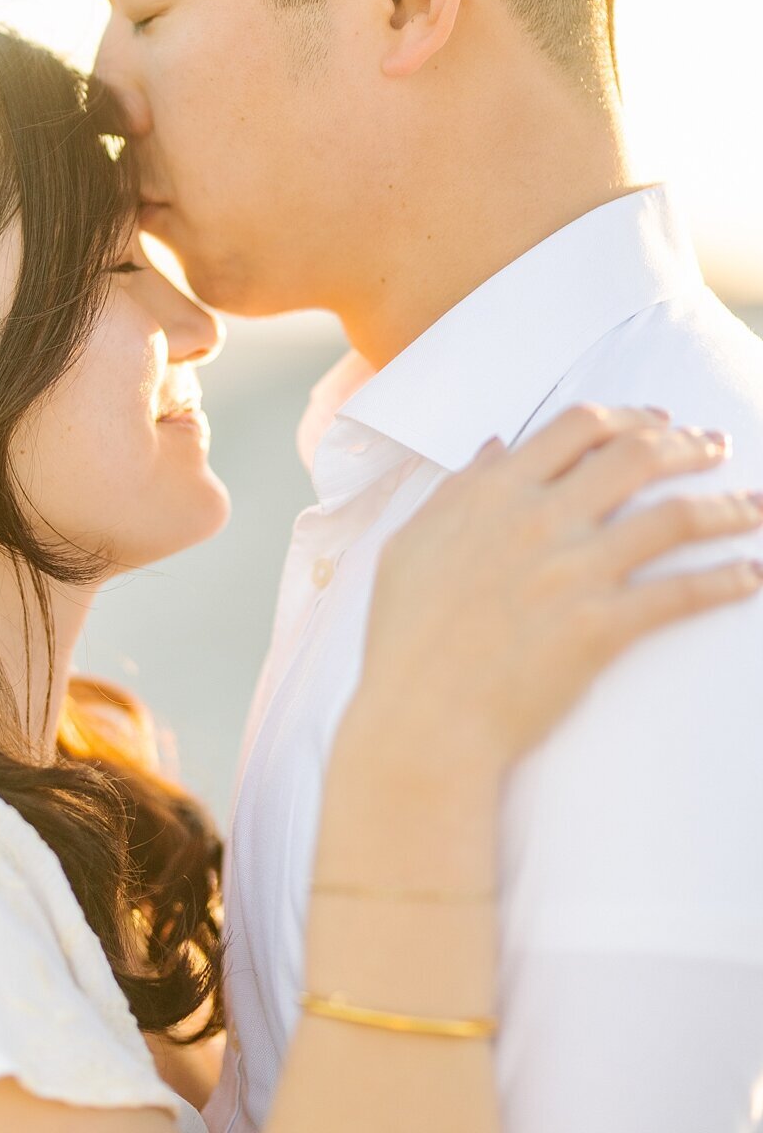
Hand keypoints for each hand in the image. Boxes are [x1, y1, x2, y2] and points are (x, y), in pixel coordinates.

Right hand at [346, 405, 762, 795]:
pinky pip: (681, 593)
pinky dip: (726, 580)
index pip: (578, 426)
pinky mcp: (601, 627)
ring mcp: (574, 572)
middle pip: (637, 457)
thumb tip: (497, 447)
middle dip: (688, 445)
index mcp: (494, 492)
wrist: (422, 718)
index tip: (659, 420)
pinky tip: (753, 575)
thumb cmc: (406, 635)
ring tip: (755, 506)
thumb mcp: (412, 543)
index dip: (630, 416)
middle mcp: (540, 519)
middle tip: (718, 447)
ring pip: (673, 518)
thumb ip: (458, 488)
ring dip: (726, 505)